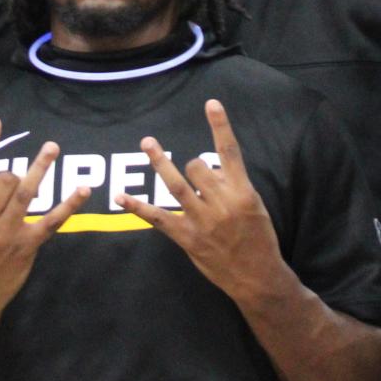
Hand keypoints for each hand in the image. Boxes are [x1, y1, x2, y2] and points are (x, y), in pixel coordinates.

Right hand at [0, 117, 88, 324]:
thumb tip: (2, 174)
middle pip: (6, 179)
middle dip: (16, 171)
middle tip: (20, 174)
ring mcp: (7, 233)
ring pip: (28, 192)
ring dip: (41, 167)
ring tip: (51, 147)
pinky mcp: (27, 246)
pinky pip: (52, 220)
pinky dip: (70, 204)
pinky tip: (83, 189)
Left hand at [116, 100, 287, 304]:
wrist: (258, 277)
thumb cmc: (259, 239)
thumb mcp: (256, 207)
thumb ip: (233, 186)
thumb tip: (209, 170)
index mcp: (242, 192)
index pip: (230, 152)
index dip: (220, 126)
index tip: (211, 103)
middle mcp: (221, 203)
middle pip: (197, 167)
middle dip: (195, 167)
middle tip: (200, 180)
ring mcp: (202, 221)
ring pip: (176, 184)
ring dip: (159, 162)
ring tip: (148, 142)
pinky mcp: (187, 238)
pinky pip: (158, 218)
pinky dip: (138, 206)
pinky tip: (121, 196)